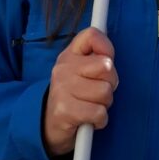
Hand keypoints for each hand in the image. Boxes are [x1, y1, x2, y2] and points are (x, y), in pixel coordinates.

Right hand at [42, 27, 118, 156]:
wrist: (47, 124)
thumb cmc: (74, 95)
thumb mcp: (81, 71)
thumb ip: (98, 58)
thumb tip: (109, 58)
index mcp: (69, 55)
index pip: (91, 35)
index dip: (106, 47)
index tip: (105, 62)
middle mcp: (63, 69)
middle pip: (107, 67)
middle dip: (110, 83)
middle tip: (99, 91)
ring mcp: (62, 89)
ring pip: (105, 91)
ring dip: (105, 103)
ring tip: (92, 105)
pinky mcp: (64, 111)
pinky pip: (99, 112)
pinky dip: (100, 119)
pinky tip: (91, 119)